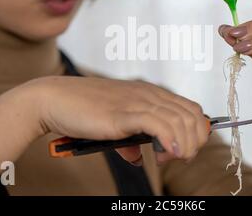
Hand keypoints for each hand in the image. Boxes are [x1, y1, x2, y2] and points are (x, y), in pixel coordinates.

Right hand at [24, 76, 208, 165]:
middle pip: (191, 115)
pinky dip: (170, 140)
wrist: (55, 99)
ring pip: (180, 120)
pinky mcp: (123, 113)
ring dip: (184, 144)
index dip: (196, 131)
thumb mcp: (114, 124)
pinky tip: (167, 153)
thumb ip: (129, 139)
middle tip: (179, 157)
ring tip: (169, 158)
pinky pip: (158, 124)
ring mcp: (136, 102)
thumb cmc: (83, 110)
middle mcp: (148, 94)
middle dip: (195, 140)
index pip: (190, 108)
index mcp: (149, 93)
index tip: (183, 149)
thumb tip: (136, 158)